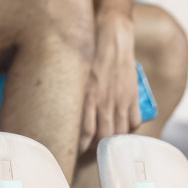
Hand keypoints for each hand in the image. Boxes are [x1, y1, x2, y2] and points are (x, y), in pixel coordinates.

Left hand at [79, 14, 139, 153]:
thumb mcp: (72, 71)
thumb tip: (54, 104)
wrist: (110, 33)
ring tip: (104, 148)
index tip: (73, 153)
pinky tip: (123, 133)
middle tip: (88, 153)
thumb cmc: (85, 49)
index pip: (83, 132)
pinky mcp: (132, 95)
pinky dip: (129, 131)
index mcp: (86, 96)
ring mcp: (120, 99)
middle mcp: (104, 101)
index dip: (79, 147)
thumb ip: (66, 88)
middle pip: (102, 137)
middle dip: (95, 149)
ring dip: (112, 143)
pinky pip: (134, 121)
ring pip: (119, 132)